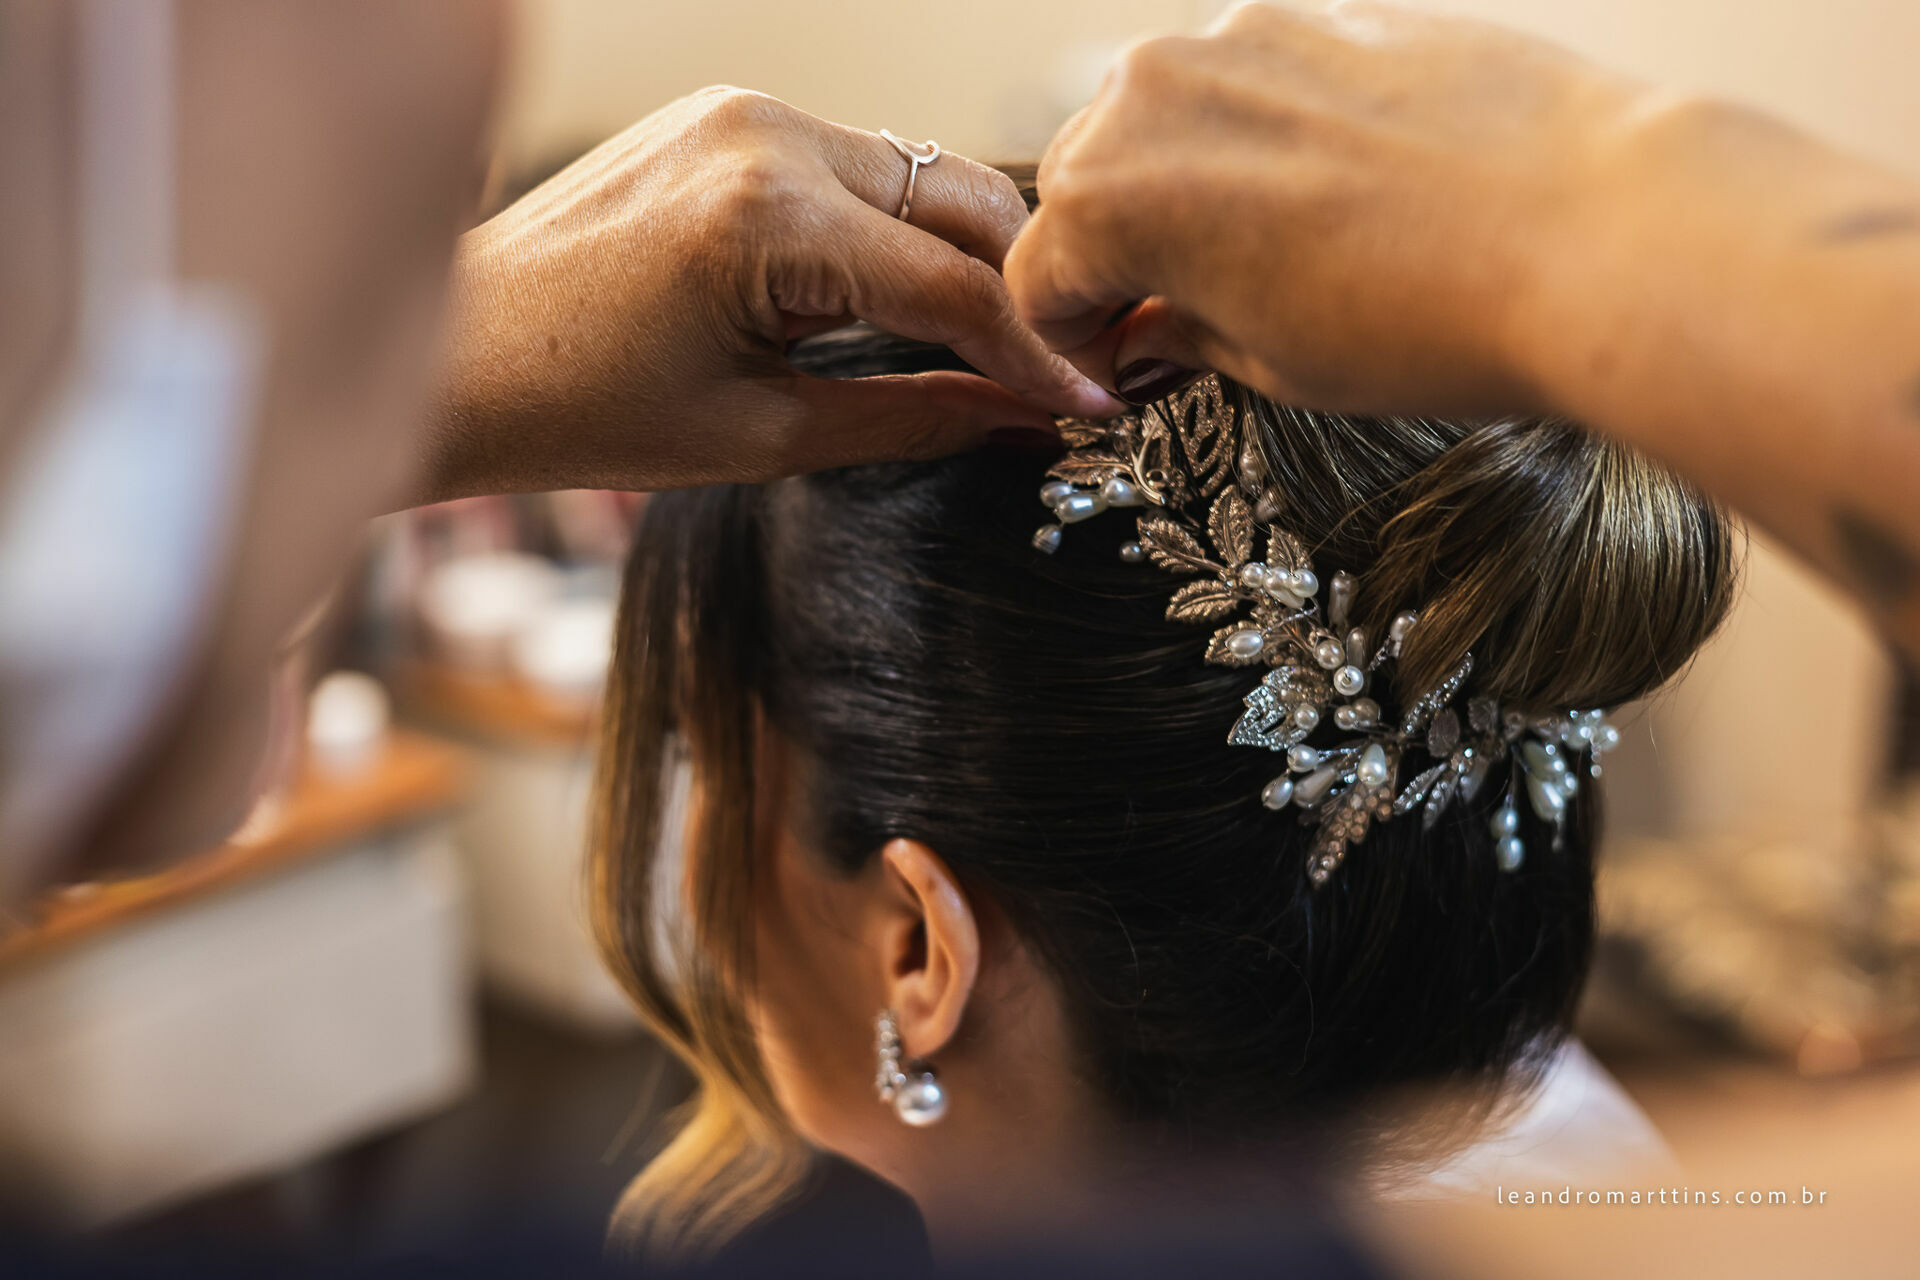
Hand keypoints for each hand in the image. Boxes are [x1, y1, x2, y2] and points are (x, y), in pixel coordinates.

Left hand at [427, 87, 1118, 499]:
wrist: (456, 358)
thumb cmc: (578, 411)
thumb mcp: (763, 436)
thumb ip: (915, 418)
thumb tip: (1027, 419)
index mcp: (768, 220)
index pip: (955, 286)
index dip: (1037, 354)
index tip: (1094, 401)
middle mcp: (763, 135)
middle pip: (961, 198)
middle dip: (1024, 284)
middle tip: (1067, 362)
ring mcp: (739, 112)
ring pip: (916, 172)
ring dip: (964, 250)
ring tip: (998, 339)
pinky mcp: (724, 117)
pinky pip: (853, 163)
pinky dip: (897, 225)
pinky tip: (909, 292)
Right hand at [1004, 0, 1643, 412]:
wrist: (1596, 233)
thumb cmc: (1438, 314)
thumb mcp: (1274, 365)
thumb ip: (1181, 335)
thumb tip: (1150, 332)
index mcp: (1114, 196)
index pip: (1039, 277)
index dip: (1070, 341)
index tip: (1115, 365)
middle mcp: (1159, 95)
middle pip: (1084, 183)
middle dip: (1115, 256)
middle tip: (1177, 320)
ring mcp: (1245, 39)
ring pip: (1164, 119)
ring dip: (1182, 185)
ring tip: (1264, 256)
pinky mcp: (1326, 14)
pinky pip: (1253, 81)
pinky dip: (1260, 138)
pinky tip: (1332, 196)